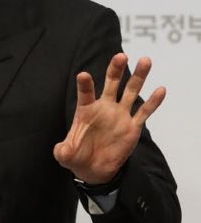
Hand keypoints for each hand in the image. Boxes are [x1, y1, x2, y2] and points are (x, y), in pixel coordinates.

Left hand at [53, 53, 165, 184]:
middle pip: (111, 84)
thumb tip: (62, 152)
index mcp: (85, 110)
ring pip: (130, 91)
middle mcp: (104, 108)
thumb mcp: (66, 155)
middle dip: (115, 69)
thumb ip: (63, 151)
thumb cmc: (77, 155)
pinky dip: (153, 101)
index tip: (83, 75)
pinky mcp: (132, 127)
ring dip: (138, 76)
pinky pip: (144, 112)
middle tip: (121, 55)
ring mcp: (119, 115)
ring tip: (145, 60)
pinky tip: (161, 89)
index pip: (85, 94)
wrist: (94, 167)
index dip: (84, 85)